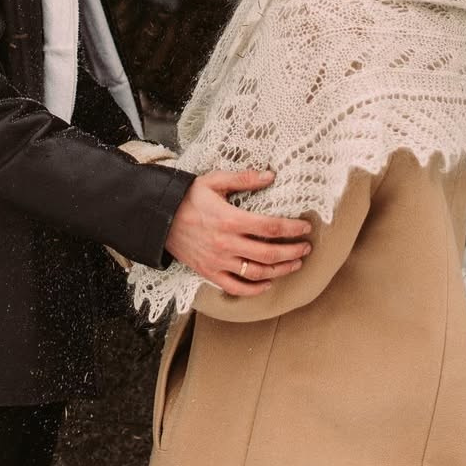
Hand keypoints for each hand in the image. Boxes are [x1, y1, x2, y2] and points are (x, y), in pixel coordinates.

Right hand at [164, 169, 311, 295]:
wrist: (159, 217)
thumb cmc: (189, 197)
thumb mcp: (215, 181)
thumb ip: (244, 179)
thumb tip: (270, 175)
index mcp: (229, 219)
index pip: (269, 227)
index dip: (291, 229)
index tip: (305, 228)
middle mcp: (226, 244)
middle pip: (268, 253)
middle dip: (292, 252)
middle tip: (306, 248)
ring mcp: (218, 261)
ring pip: (256, 273)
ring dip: (280, 270)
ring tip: (295, 264)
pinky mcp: (209, 273)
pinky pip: (235, 288)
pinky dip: (254, 289)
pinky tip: (268, 282)